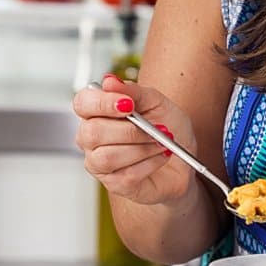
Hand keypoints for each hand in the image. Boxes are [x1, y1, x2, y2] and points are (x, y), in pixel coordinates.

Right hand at [72, 75, 199, 209]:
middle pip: (92, 132)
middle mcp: (91, 138)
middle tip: (155, 128)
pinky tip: (161, 155)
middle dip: (129, 130)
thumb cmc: (166, 127)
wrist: (183, 157)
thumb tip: (110, 81)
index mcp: (97, 112)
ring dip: (142, 148)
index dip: (101, 103)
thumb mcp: (156, 101)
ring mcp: (100, 163)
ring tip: (161, 142)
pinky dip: (150, 163)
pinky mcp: (115, 184)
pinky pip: (126, 175)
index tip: (127, 104)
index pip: (82, 103)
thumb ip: (133, 90)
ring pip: (108, 157)